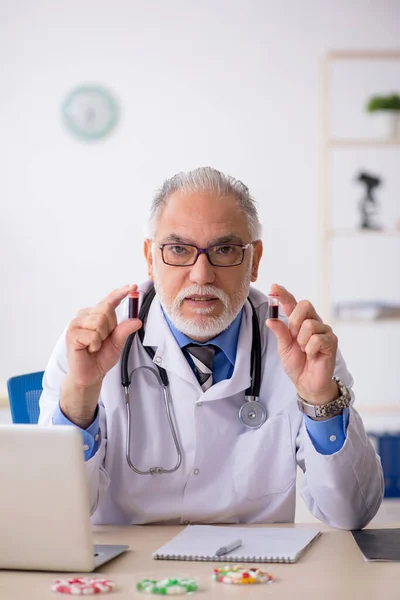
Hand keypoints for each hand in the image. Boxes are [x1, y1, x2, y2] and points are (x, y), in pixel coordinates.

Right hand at [61, 284, 141, 426]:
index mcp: (97, 314)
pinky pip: (92, 335)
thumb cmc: (101, 357)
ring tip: (95, 345)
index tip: (133, 286)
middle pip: (106, 310)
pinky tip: (89, 349)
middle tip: (103, 340)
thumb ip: (125, 330)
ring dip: (102, 337)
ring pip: (99, 321)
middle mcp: (85, 315)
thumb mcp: (118, 343)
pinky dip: (95, 344)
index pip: (110, 300)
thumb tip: (137, 320)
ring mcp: (77, 323)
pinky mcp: (72, 334)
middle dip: (110, 327)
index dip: (121, 292)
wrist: (90, 374)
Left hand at [266, 284, 338, 404]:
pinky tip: (312, 355)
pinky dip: (310, 349)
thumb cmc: (297, 364)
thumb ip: (280, 332)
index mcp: (299, 321)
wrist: (307, 383)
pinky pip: (317, 338)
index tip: (273, 288)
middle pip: (305, 305)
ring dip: (302, 340)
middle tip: (294, 337)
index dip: (283, 294)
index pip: (292, 303)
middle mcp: (313, 322)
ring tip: (305, 350)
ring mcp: (324, 330)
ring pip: (309, 324)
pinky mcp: (331, 341)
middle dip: (294, 321)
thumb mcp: (283, 347)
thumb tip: (270, 319)